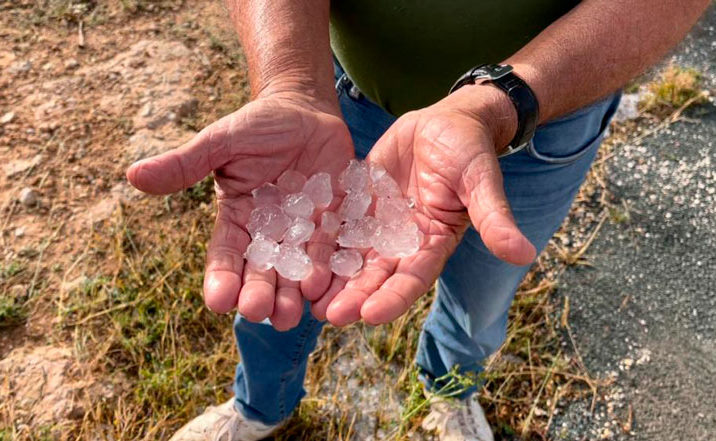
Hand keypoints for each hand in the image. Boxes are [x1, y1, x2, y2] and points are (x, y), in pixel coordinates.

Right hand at [127, 92, 353, 329]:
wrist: (306, 111)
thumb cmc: (259, 124)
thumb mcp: (221, 141)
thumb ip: (186, 163)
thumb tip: (133, 175)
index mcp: (238, 219)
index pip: (226, 254)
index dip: (221, 277)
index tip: (217, 300)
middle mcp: (270, 234)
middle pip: (262, 272)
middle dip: (258, 294)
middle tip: (257, 312)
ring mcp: (304, 232)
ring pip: (297, 272)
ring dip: (293, 296)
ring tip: (290, 315)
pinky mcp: (334, 224)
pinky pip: (334, 253)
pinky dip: (331, 273)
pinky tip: (327, 290)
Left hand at [313, 85, 536, 325]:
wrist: (447, 121)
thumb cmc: (471, 151)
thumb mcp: (481, 182)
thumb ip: (495, 218)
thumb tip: (524, 254)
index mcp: (432, 243)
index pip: (412, 279)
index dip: (391, 298)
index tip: (368, 316)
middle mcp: (402, 241)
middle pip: (375, 275)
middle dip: (352, 296)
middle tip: (325, 315)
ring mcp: (378, 223)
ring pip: (350, 255)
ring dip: (330, 276)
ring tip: (303, 295)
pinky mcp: (360, 202)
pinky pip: (337, 222)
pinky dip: (319, 238)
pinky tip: (293, 251)